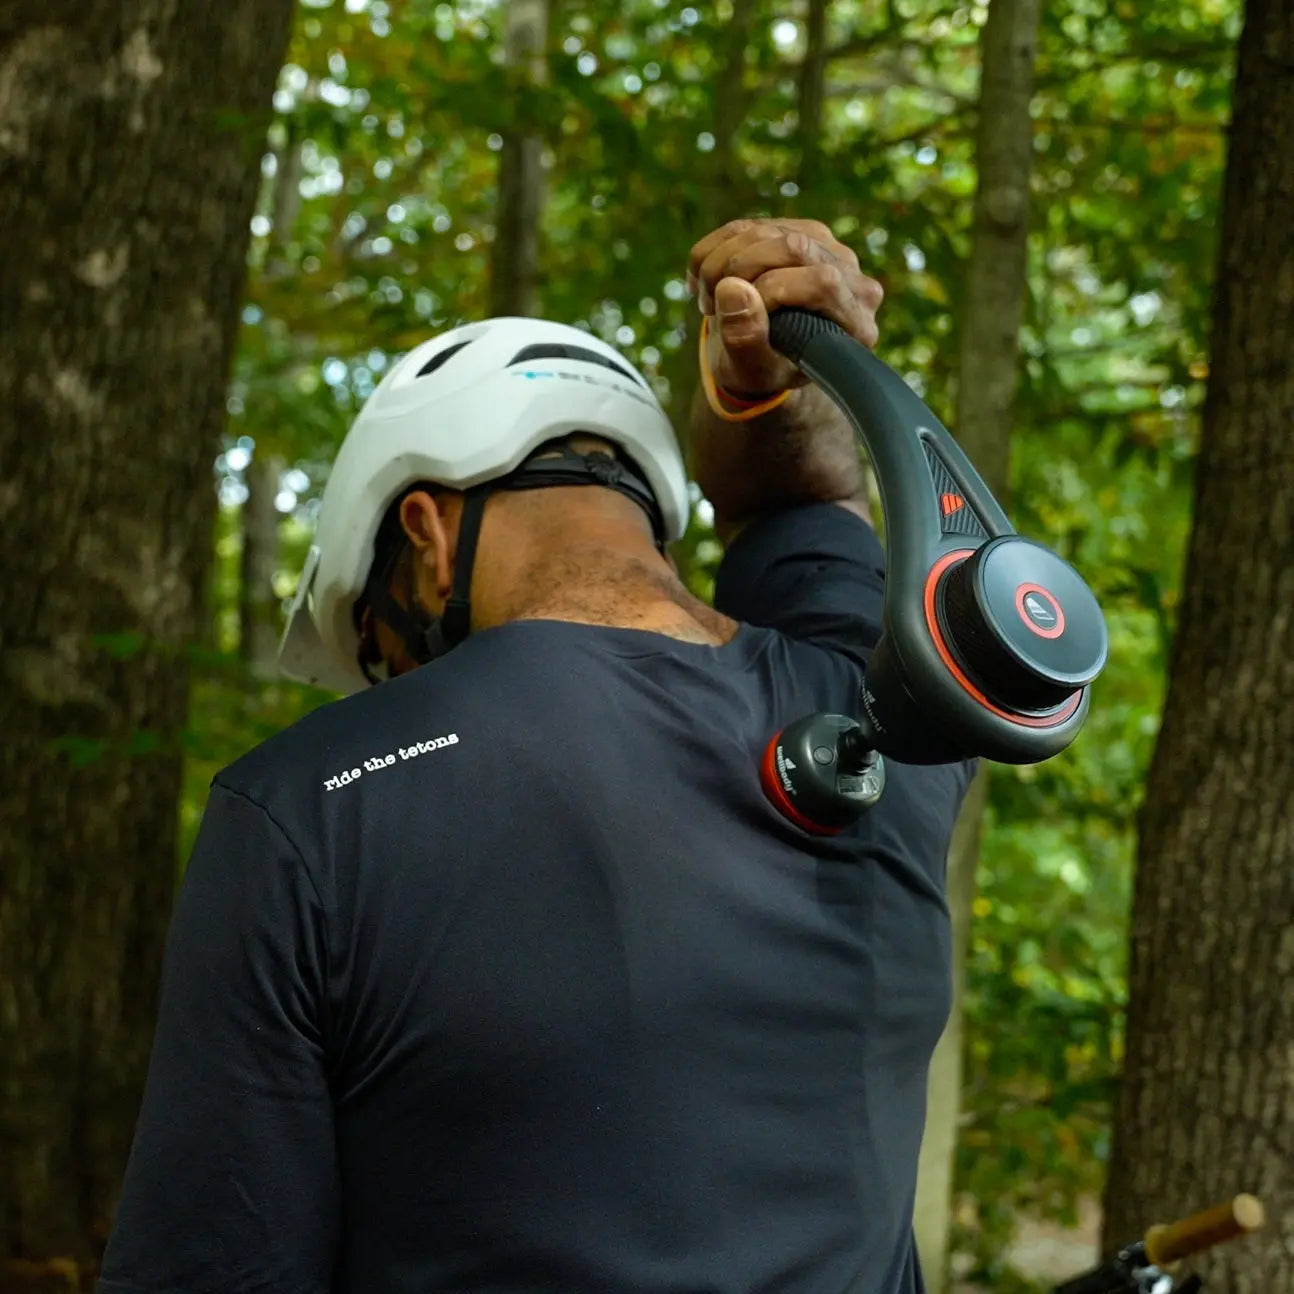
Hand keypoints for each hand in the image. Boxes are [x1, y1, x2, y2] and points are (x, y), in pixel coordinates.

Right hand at [687, 218, 882, 396]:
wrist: (757, 357)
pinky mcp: (792, 229)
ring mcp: (824, 247)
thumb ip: (745, 339)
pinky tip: (707, 284)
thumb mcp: (751, 371)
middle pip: (795, 246)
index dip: (774, 290)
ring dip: (720, 264)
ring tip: (710, 300)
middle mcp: (851, 278)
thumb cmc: (763, 370)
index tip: (740, 317)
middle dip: (740, 270)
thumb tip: (732, 288)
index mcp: (856, 322)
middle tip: (712, 305)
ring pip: (765, 231)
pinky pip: (744, 226)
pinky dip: (712, 252)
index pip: (823, 283)